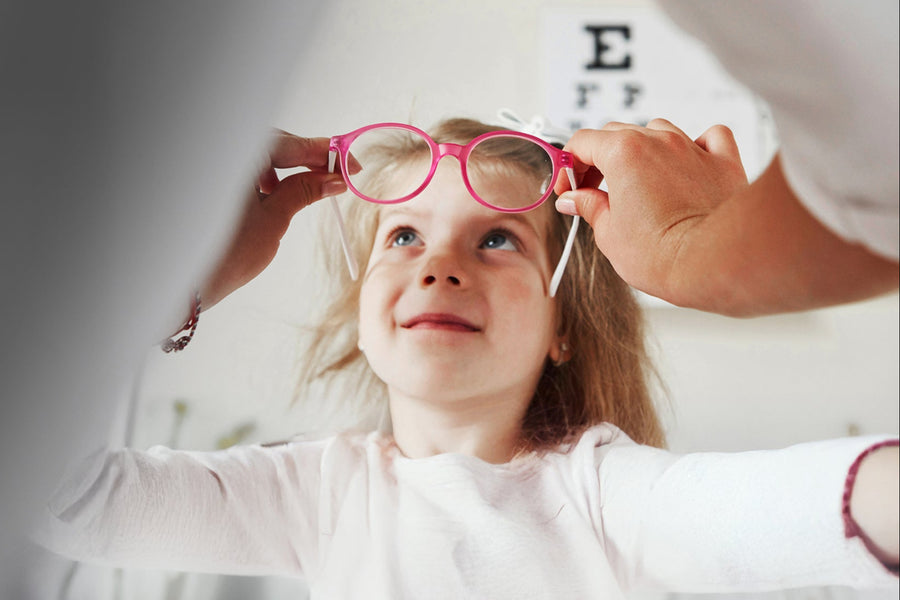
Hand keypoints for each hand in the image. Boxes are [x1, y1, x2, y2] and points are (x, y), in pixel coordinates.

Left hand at [200, 130, 360, 309]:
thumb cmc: (225, 253)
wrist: (184, 283)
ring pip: (258, 152)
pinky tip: (269, 191)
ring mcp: (212, 165)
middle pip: (273, 142)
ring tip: (301, 188)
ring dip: (284, 165)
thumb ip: (304, 190)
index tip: (351, 164)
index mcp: (237, 154)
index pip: (291, 143)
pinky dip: (261, 172)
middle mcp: (222, 151)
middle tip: (334, 176)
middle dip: (305, 157)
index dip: (326, 152)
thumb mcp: (273, 220)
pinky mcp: (208, 179)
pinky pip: (240, 164)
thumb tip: (334, 179)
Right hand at [554, 119, 747, 306]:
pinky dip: (695, 145)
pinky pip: (708, 137)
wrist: (713, 262)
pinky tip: (687, 164)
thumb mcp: (609, 234)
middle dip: (599, 159)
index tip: (569, 189)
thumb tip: (575, 199)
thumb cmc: (662, 254)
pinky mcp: (723, 162)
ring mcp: (692, 148)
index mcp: (623, 153)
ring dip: (643, 150)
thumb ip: (589, 207)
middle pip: (616, 133)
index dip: (569, 166)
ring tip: (639, 182)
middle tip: (594, 191)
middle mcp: (658, 141)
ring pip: (658, 131)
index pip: (582, 142)